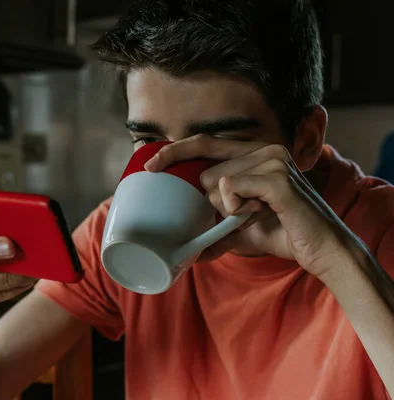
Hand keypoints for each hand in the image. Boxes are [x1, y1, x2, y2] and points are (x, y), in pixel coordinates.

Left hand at [145, 135, 350, 276]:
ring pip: (215, 182)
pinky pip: (230, 189)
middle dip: (214, 201)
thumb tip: (186, 251)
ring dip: (229, 208)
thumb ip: (215, 229)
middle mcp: (264, 149)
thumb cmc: (283, 233)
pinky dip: (238, 207)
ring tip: (260, 213)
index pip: (205, 143)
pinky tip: (263, 212)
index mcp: (255, 153)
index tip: (149, 166)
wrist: (322, 251)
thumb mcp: (240, 228)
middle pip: (206, 171)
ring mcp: (273, 159)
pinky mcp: (277, 177)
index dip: (175, 150)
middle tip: (243, 213)